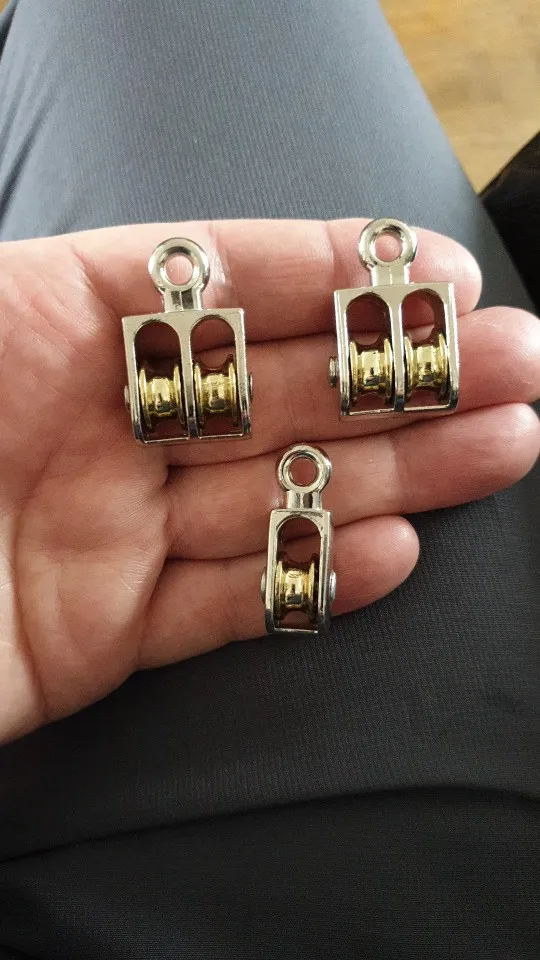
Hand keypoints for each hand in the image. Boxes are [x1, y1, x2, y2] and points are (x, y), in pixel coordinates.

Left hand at [1, 219, 537, 743]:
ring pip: (278, 496)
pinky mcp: (102, 633)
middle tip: (512, 363)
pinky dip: (313, 578)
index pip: (226, 292)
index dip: (333, 277)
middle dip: (401, 375)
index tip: (434, 275)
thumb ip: (99, 284)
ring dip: (395, 472)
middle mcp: (102, 432)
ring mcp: (109, 535)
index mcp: (63, 334)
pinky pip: (227, 603)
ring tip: (500, 445)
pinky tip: (396, 549)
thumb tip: (206, 255)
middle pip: (281, 397)